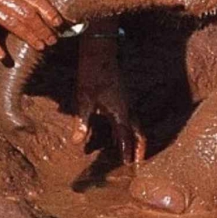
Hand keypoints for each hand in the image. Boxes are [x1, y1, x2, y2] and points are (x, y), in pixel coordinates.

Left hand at [70, 29, 144, 163]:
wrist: (100, 53)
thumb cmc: (92, 75)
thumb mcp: (84, 99)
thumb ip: (83, 122)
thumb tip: (77, 142)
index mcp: (120, 111)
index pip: (127, 137)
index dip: (128, 151)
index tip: (129, 164)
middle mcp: (127, 108)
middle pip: (138, 132)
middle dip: (139, 147)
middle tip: (138, 161)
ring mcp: (126, 101)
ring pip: (135, 124)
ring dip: (134, 138)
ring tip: (131, 152)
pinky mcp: (122, 96)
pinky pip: (129, 117)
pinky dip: (127, 129)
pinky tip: (118, 132)